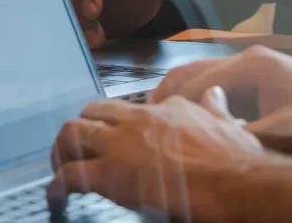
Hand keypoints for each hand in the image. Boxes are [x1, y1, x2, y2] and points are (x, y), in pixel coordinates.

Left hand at [47, 88, 291, 222]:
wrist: (232, 182)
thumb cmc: (235, 160)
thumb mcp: (228, 125)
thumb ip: (216, 109)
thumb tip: (215, 94)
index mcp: (167, 109)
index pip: (130, 108)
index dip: (119, 125)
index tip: (118, 138)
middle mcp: (138, 120)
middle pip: (91, 113)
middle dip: (81, 130)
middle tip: (78, 150)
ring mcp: (121, 145)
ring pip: (72, 135)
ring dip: (62, 152)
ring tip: (60, 168)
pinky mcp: (109, 175)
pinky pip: (70, 176)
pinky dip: (57, 186)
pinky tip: (57, 196)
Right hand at [150, 47, 291, 162]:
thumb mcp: (282, 138)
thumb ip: (238, 139)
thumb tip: (202, 149)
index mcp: (250, 67)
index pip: (190, 84)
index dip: (162, 108)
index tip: (140, 128)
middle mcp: (252, 61)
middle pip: (192, 74)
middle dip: (165, 99)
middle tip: (139, 126)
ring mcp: (262, 71)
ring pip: (208, 82)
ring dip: (185, 102)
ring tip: (162, 129)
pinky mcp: (271, 86)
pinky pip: (226, 92)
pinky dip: (206, 106)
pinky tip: (202, 130)